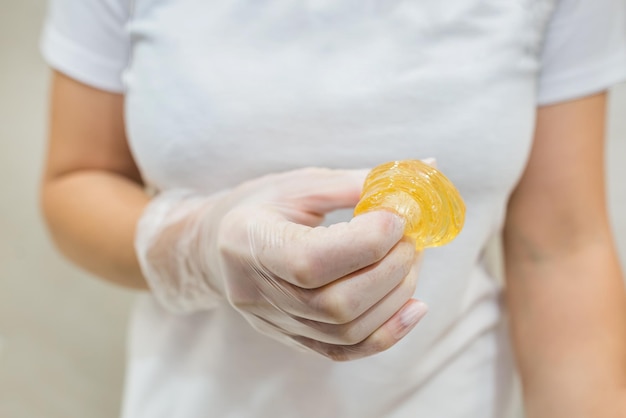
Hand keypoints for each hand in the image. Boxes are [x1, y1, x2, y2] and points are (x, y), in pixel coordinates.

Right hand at [135, 168, 426, 359]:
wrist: (220, 245)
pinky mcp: (293, 338)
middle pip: (335, 303)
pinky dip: (388, 333)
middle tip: (411, 237)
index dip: (366, 242)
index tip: (400, 216)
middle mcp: (256, 292)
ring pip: (346, 330)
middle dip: (389, 268)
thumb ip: (357, 184)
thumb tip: (424, 170)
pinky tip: (414, 307)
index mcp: (247, 242)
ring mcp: (273, 323)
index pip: (310, 261)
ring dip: (395, 295)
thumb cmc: (262, 206)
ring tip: (410, 260)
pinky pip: (344, 351)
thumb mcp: (300, 184)